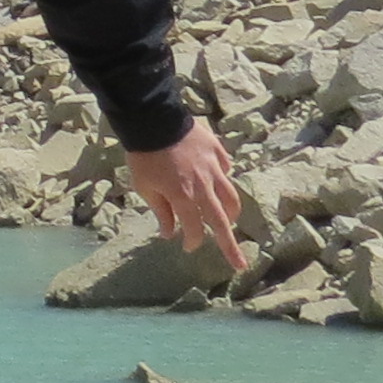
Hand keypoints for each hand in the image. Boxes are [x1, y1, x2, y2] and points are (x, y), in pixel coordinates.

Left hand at [129, 127, 248, 271]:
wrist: (152, 119)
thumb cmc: (143, 156)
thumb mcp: (144, 187)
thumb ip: (161, 211)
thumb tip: (169, 233)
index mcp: (184, 197)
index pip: (195, 230)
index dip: (193, 242)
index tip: (188, 247)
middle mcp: (203, 186)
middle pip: (222, 221)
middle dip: (230, 246)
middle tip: (239, 264)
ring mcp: (213, 168)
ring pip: (231, 196)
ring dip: (231, 213)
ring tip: (230, 220)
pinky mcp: (217, 151)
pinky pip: (226, 169)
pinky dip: (223, 179)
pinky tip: (216, 181)